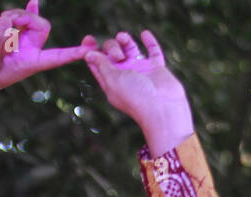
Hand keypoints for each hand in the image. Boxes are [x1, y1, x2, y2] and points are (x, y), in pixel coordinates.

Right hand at [0, 1, 95, 115]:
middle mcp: (30, 52)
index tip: (91, 51)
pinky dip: (27, 10)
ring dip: (15, 15)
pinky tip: (34, 1)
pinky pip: (22, 19)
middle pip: (42, 27)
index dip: (73, 53)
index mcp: (32, 63)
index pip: (58, 57)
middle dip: (27, 17)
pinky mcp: (10, 36)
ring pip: (27, 19)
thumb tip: (8, 24)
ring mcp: (21, 43)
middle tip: (9, 23)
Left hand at [85, 30, 192, 154]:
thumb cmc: (135, 97)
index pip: (97, 63)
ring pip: (131, 49)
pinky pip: (153, 52)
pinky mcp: (156, 69)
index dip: (91, 50)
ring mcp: (141, 71)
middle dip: (112, 47)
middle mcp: (125, 75)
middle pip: (113, 52)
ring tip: (123, 37)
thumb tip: (88, 54)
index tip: (88, 39)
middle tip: (119, 56)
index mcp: (111, 81)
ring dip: (125, 40)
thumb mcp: (112, 79)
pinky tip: (145, 33)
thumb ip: (101, 64)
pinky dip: (150, 42)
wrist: (162, 109)